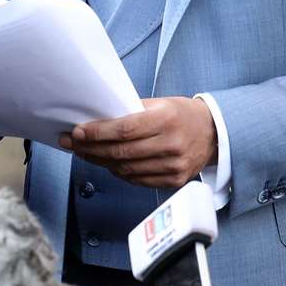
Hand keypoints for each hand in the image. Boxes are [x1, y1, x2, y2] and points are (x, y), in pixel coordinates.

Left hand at [62, 97, 216, 187]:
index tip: (77, 131)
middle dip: (90, 148)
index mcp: (166, 120)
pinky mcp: (174, 181)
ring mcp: (174, 166)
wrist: (214, 133)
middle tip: (71, 143)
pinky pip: (137, 180)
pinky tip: (106, 163)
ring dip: (100, 161)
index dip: (97, 133)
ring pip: (126, 169)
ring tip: (83, 153)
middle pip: (121, 152)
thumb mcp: (159, 104)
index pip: (124, 129)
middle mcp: (171, 144)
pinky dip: (118, 172)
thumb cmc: (180, 114)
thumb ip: (130, 112)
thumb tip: (95, 119)